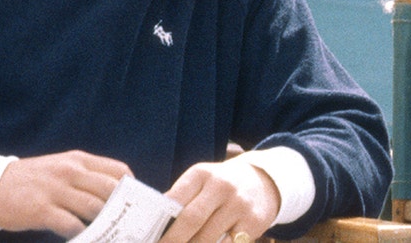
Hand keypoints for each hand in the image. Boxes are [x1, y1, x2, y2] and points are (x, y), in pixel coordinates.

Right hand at [0, 150, 131, 237]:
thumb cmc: (34, 179)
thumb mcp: (62, 167)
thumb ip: (87, 175)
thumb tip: (115, 192)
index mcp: (78, 160)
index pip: (118, 170)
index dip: (131, 187)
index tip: (134, 202)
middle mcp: (70, 172)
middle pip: (109, 189)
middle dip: (121, 207)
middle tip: (127, 222)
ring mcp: (56, 190)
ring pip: (93, 207)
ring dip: (103, 222)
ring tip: (109, 232)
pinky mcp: (42, 210)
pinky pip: (70, 224)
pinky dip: (81, 234)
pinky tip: (84, 238)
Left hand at [159, 160, 280, 242]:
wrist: (263, 181)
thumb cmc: (220, 186)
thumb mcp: (201, 182)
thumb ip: (180, 200)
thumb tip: (153, 227)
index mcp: (201, 174)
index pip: (174, 199)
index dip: (158, 223)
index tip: (148, 238)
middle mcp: (222, 186)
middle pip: (191, 220)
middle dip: (172, 241)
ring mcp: (239, 205)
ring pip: (209, 238)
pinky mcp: (254, 222)